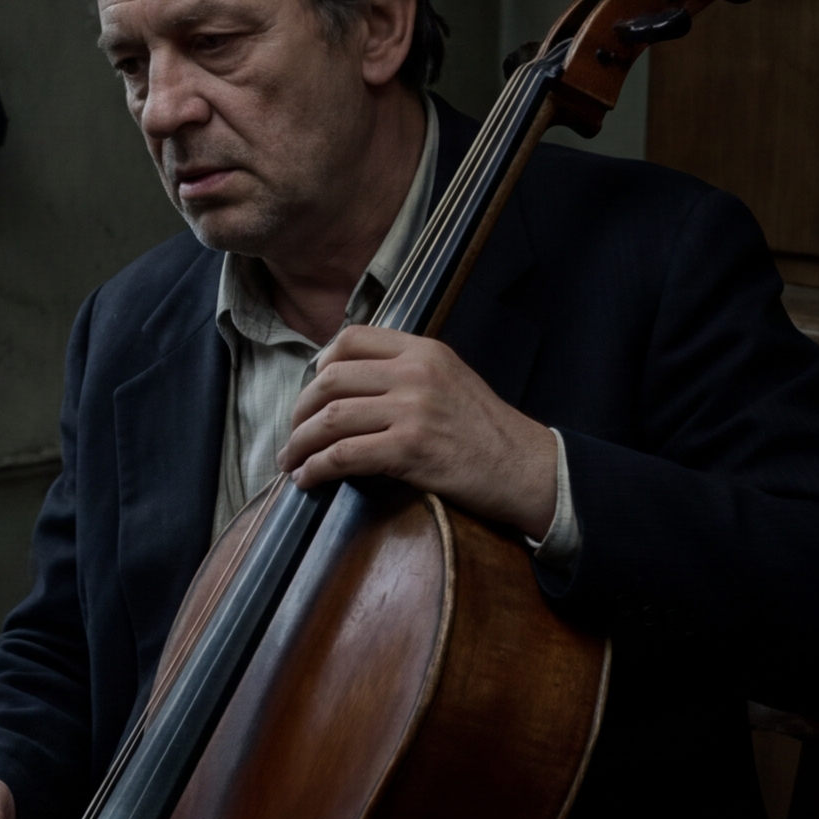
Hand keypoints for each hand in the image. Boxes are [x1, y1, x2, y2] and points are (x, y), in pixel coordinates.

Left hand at [281, 327, 558, 536]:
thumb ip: (406, 371)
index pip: (351, 339)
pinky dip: (316, 468)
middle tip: (294, 434)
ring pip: (330, 418)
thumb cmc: (485, 431)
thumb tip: (347, 381)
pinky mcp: (410, 449)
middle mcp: (416, 372)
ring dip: (299, 444)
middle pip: (330, 379)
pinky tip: (308, 479)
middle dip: (300, 411)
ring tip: (292, 461)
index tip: (312, 394)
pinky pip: (344, 454)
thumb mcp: (450, 379)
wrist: (526, 468)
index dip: (319, 366)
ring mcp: (413, 409)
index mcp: (423, 350)